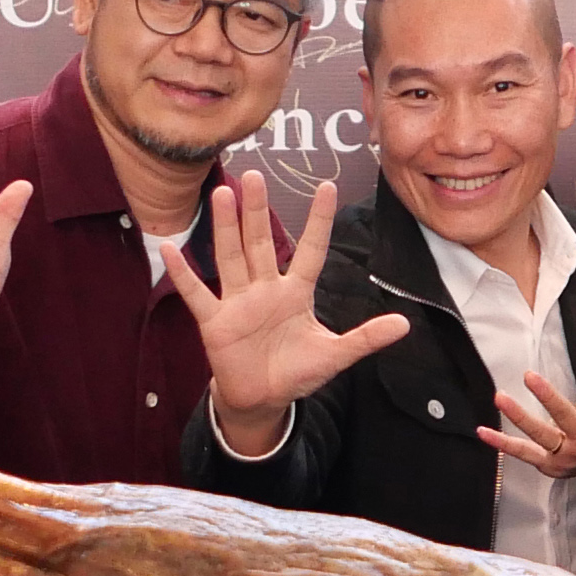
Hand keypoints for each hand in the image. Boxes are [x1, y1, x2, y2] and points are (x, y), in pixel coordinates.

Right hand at [170, 173, 411, 450]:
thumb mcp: (334, 355)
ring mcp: (237, 302)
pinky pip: (197, 293)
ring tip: (222, 193)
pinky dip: (184, 273)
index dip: (318, 220)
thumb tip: (405, 326)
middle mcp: (265, 289)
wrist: (262, 400)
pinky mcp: (215, 322)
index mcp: (296, 292)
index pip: (310, 249)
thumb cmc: (296, 372)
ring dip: (225, 227)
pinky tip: (170, 248)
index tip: (328, 186)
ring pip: (231, 257)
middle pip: (260, 242)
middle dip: (257, 211)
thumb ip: (365, 339)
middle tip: (255, 174)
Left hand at [479, 358, 575, 479]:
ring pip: (539, 434)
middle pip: (565, 419)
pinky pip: (522, 452)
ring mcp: (564, 457)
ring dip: (518, 415)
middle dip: (548, 397)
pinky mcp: (547, 464)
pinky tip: (481, 431)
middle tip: (529, 375)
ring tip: (499, 395)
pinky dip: (501, 443)